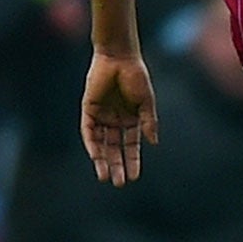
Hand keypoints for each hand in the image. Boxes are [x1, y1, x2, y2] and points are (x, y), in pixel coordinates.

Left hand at [81, 51, 159, 185]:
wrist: (119, 57)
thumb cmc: (136, 76)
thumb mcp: (146, 102)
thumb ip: (149, 122)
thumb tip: (153, 143)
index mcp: (132, 119)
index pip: (131, 145)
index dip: (133, 161)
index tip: (136, 177)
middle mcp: (115, 120)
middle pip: (115, 149)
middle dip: (117, 166)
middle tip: (120, 183)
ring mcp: (101, 116)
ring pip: (101, 144)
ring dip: (102, 160)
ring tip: (105, 177)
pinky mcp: (88, 109)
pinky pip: (89, 131)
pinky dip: (92, 144)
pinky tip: (95, 157)